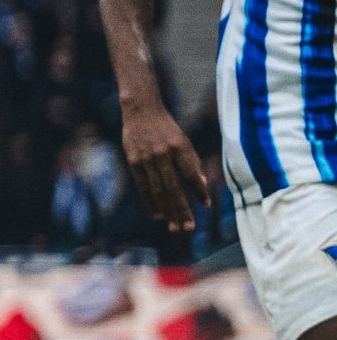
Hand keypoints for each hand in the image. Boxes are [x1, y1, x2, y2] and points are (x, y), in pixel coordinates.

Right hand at [118, 98, 209, 229]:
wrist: (140, 111)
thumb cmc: (167, 129)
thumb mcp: (184, 141)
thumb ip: (192, 163)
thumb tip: (201, 185)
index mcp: (178, 147)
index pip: (190, 173)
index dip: (198, 190)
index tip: (206, 205)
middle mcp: (162, 155)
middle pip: (173, 187)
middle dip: (181, 210)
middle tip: (188, 228)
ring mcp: (145, 159)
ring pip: (158, 190)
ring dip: (167, 211)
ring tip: (175, 227)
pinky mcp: (133, 162)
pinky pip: (144, 186)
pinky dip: (151, 202)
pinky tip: (158, 215)